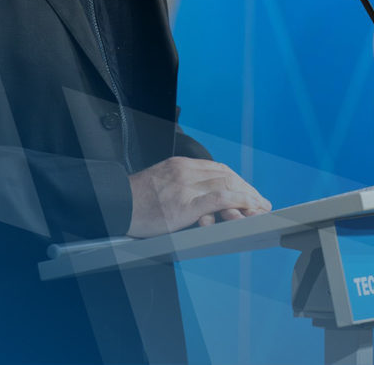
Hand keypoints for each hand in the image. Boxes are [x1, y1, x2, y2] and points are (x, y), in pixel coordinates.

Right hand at [126, 156, 271, 236]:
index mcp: (180, 165)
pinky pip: (219, 198)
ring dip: (248, 196)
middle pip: (226, 175)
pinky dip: (238, 201)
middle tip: (260, 202)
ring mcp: (186, 186)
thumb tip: (199, 200)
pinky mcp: (184, 204)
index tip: (248, 191)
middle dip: (247, 189)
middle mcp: (185, 171)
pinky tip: (248, 208)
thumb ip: (180, 185)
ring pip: (227, 184)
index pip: (217, 169)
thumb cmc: (134, 201)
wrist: (113, 205)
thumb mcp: (159, 183)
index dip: (237, 180)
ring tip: (260, 208)